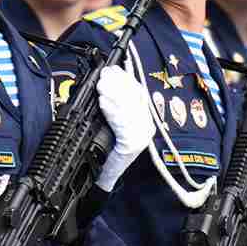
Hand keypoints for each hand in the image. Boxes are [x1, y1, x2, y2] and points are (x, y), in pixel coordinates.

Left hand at [91, 65, 156, 190]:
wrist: (102, 176)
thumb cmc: (102, 151)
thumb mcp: (106, 122)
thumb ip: (110, 105)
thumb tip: (104, 80)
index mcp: (141, 118)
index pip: (137, 91)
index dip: (125, 77)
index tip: (112, 69)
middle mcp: (145, 126)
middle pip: (135, 98)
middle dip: (119, 83)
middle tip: (104, 75)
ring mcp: (141, 136)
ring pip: (130, 109)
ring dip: (114, 95)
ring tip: (101, 87)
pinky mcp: (133, 146)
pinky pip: (124, 126)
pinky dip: (113, 113)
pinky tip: (104, 105)